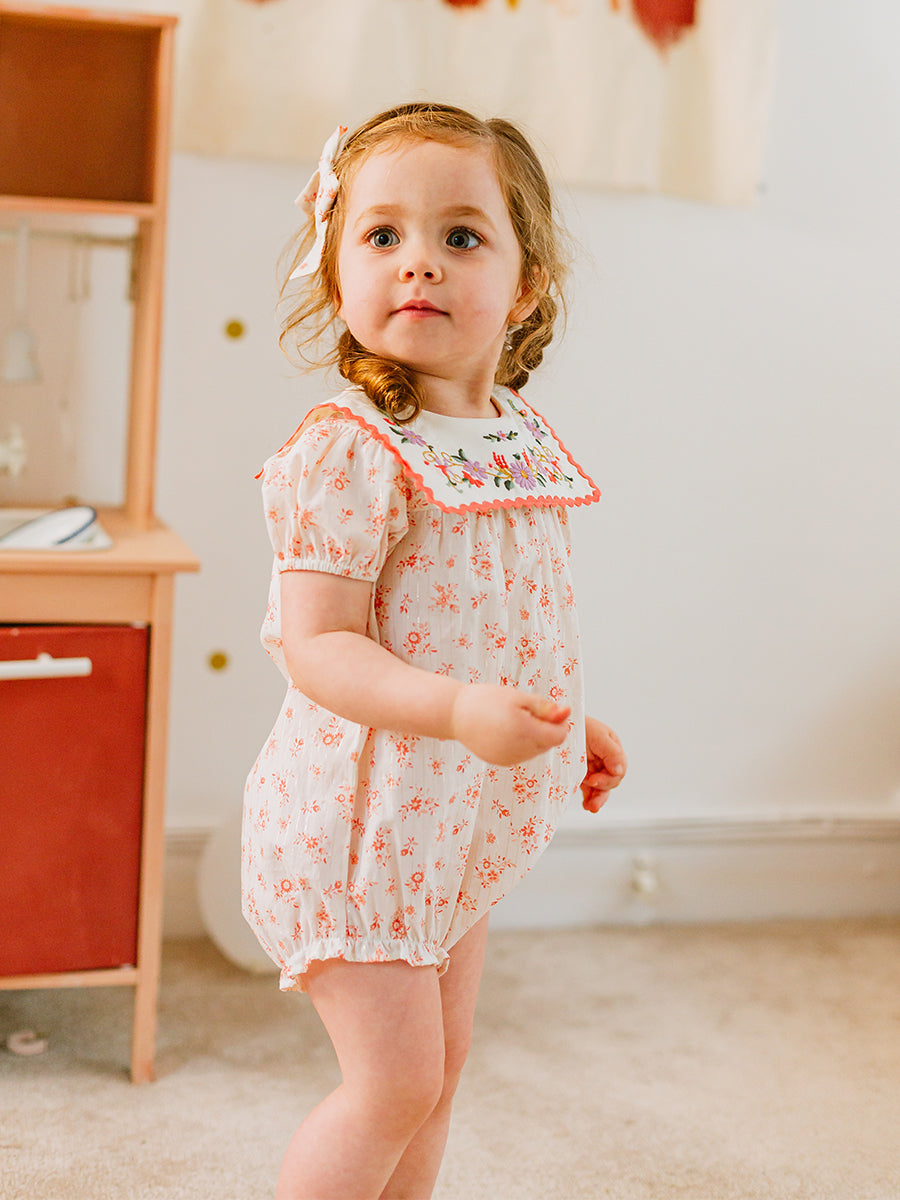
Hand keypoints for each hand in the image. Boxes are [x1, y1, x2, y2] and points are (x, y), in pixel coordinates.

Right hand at [451, 685, 570, 766]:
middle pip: (548, 744)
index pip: (559, 736)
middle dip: (544, 730)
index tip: (546, 711)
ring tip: (512, 721)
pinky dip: (520, 745)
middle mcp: (518, 750)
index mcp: (525, 731)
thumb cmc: (486, 700)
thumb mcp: (518, 697)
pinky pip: (521, 755)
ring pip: (535, 751)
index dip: (557, 723)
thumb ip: (545, 708)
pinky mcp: (500, 763)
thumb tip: (567, 713)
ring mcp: (509, 759)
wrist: (454, 713)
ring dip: (532, 738)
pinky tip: (505, 731)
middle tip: (525, 713)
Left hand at [581, 717, 626, 811]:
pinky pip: (590, 790)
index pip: (619, 768)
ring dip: (598, 798)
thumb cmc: (575, 724)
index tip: (593, 779)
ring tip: (591, 806)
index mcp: (612, 747)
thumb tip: (619, 770)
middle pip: (611, 780)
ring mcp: (594, 767)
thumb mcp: (596, 734)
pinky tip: (587, 805)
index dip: (609, 777)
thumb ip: (612, 751)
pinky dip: (590, 798)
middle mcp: (605, 758)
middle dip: (602, 787)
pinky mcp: (582, 774)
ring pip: (601, 788)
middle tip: (589, 784)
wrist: (555, 725)